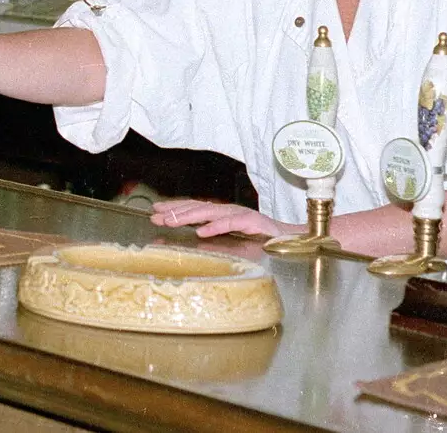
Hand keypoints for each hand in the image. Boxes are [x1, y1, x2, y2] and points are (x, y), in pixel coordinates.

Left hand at [150, 200, 292, 238]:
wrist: (291, 239)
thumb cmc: (262, 238)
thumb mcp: (234, 236)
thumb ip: (216, 234)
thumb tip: (194, 236)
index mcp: (223, 214)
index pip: (195, 208)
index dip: (175, 208)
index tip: (155, 210)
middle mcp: (229, 211)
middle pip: (198, 208)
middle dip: (175, 211)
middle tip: (155, 215)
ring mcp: (240, 215)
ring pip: (210, 213)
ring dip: (189, 216)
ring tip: (171, 220)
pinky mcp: (253, 222)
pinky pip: (232, 223)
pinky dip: (216, 227)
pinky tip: (202, 231)